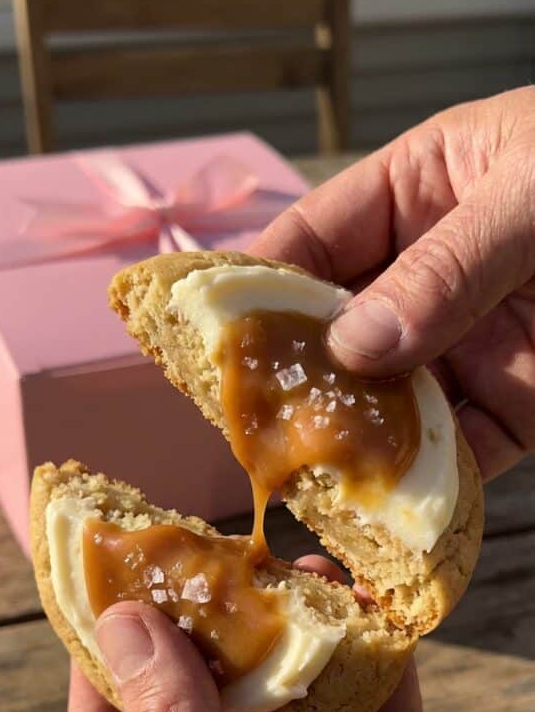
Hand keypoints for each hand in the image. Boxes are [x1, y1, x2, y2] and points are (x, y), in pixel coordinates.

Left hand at [68, 556, 534, 711]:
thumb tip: (124, 627)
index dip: (107, 658)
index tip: (113, 578)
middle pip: (206, 703)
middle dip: (208, 629)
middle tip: (213, 552)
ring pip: (294, 698)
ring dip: (294, 634)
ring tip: (292, 565)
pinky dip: (374, 658)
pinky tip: (363, 604)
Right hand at [251, 87, 534, 479]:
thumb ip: (447, 265)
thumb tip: (357, 344)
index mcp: (418, 195)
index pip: (311, 243)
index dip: (254, 292)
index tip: (206, 346)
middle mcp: (430, 276)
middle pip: (338, 337)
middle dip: (295, 386)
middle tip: (251, 436)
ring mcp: (469, 346)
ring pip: (388, 406)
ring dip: (352, 449)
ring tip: (307, 491)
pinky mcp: (514, 408)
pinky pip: (457, 454)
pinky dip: (426, 490)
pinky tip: (387, 516)